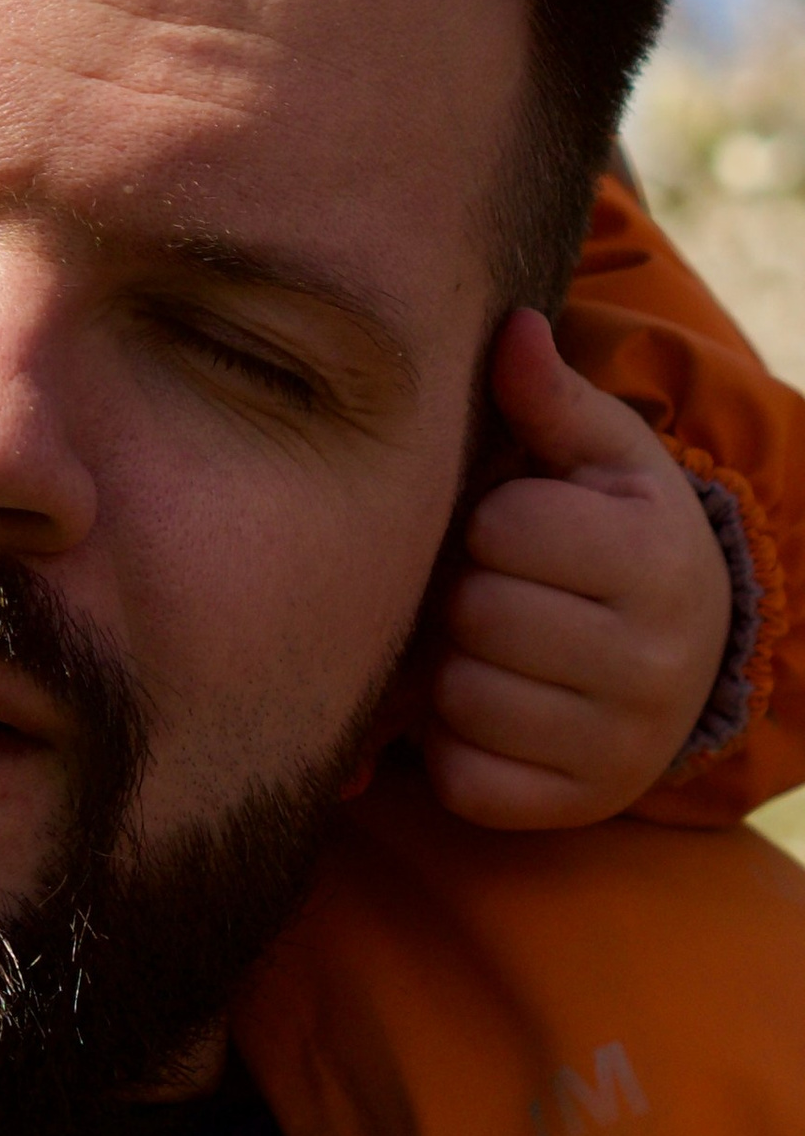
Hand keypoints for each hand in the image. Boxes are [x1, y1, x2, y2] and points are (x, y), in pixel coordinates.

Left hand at [424, 305, 732, 831]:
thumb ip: (548, 395)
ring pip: (463, 698)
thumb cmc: (614, 531)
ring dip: (451, 666)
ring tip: (489, 644)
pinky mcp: (572, 809)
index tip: (512, 525)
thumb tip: (510, 327)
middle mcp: (655, 665)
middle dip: (465, 591)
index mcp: (658, 561)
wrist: (684, 657)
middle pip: (478, 615)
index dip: (489, 518)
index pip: (506, 528)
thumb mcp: (601, 454)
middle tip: (492, 588)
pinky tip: (488, 706)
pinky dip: (453, 743)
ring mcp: (620, 749)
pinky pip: (465, 779)